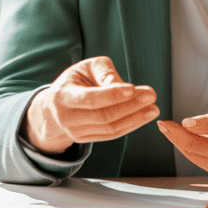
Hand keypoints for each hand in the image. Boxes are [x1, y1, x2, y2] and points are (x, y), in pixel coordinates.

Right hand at [22, 56, 159, 154]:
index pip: (90, 98)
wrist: (55, 106)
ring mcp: (75, 132)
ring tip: (153, 108)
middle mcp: (67, 117)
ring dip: (135, 118)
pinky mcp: (85, 139)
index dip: (112, 94)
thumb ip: (105, 72)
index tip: (133, 88)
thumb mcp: (86, 67)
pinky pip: (111, 134)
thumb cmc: (76, 81)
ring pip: (109, 128)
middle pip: (103, 115)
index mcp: (63, 96)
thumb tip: (122, 86)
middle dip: (130, 106)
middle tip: (150, 95)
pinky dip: (130, 125)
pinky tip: (144, 116)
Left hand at [156, 103, 207, 176]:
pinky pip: (202, 162)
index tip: (163, 122)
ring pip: (194, 159)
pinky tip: (188, 140)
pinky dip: (193, 151)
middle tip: (164, 125)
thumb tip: (187, 124)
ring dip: (182, 145)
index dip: (174, 133)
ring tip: (173, 130)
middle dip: (175, 138)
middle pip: (190, 153)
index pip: (192, 143)